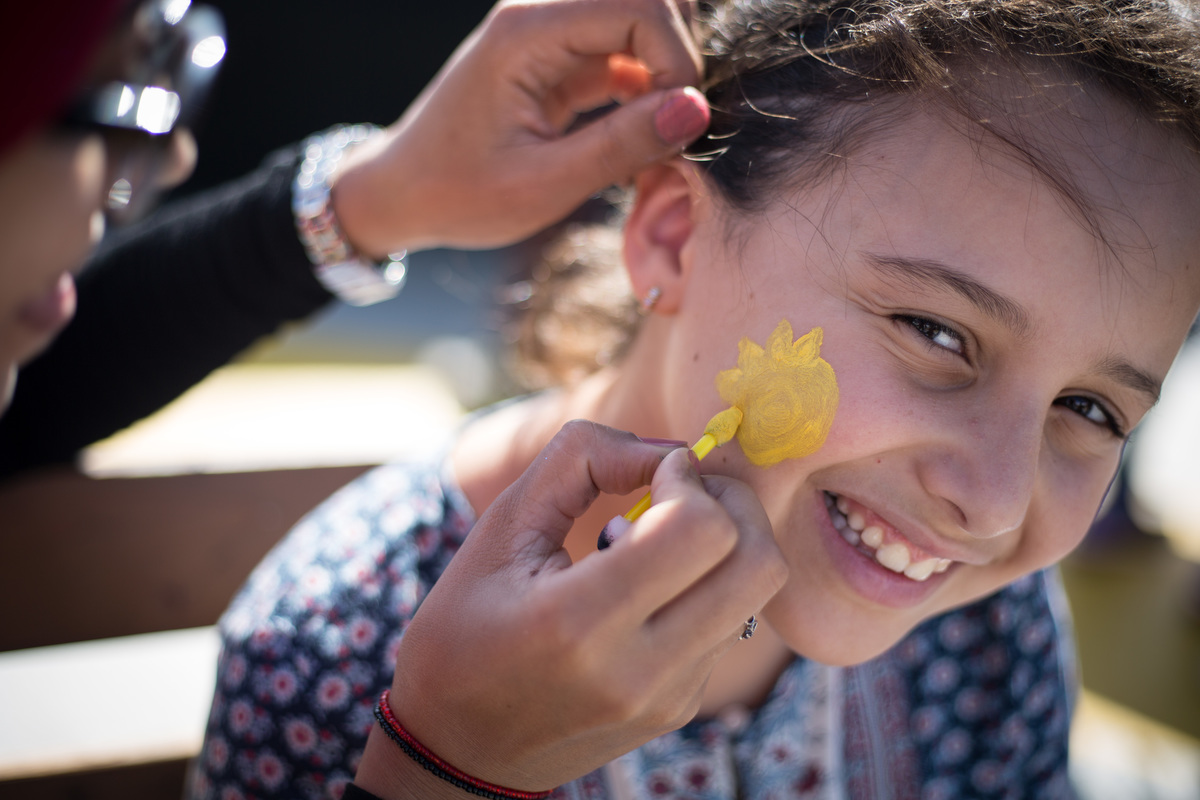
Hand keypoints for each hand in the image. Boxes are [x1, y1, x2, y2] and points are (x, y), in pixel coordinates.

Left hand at [331, 0, 709, 257]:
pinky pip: (623, 55)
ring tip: (655, 140)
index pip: (641, 4)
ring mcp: (549, 34)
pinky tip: (638, 142)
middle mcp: (538, 15)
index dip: (677, 60)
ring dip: (663, 78)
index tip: (677, 126)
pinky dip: (645, 93)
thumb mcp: (543, 184)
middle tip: (672, 131)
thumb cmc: (458, 194)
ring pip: (641, 26)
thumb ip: (621, 145)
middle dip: (677, 62)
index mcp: (526, 33)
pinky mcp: (557, 59)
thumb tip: (696, 110)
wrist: (401, 194)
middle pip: (648, 0)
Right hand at [353, 421, 786, 797]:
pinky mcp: (681, 707)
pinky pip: (730, 623)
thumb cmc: (466, 626)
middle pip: (760, 563)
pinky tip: (647, 587)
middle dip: (733, 503)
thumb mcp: (501, 526)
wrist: (460, 748)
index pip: (702, 529)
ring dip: (723, 543)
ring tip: (654, 541)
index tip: (653, 470)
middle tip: (680, 491)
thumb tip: (668, 450)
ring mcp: (668, 697)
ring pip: (756, 591)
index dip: (689, 478)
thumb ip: (581, 460)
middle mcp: (638, 669)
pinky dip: (706, 583)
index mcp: (578, 621)